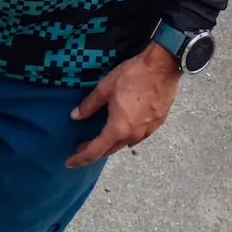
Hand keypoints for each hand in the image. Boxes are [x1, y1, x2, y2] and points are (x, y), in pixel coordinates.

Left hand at [67, 43, 181, 167]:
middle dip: (94, 150)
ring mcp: (148, 131)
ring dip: (111, 143)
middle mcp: (134, 135)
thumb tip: (75, 116)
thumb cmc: (132, 76)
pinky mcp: (157, 124)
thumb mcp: (104, 88)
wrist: (162, 68)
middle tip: (81, 146)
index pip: (95, 150)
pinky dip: (126, 135)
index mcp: (118, 128)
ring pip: (125, 143)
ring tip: (99, 137)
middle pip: (110, 149)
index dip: (80, 158)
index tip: (69, 163)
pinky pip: (138, 136)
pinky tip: (121, 127)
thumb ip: (89, 105)